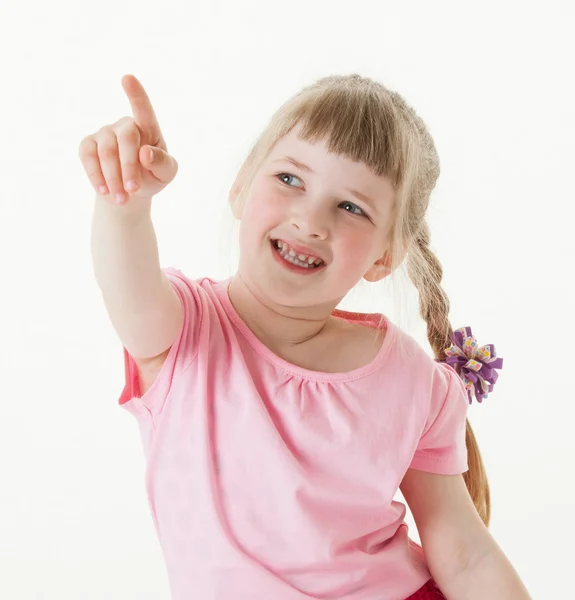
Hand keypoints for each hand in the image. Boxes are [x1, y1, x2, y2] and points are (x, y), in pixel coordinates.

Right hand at [78, 74, 178, 204]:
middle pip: (126, 138)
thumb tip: (145, 153)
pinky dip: (96, 175)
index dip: (136, 95)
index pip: (144, 110)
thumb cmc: (153, 177)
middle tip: (133, 190)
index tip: (127, 78)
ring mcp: (105, 133)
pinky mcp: (88, 144)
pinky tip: (104, 190)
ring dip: (113, 177)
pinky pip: (87, 156)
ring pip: (105, 150)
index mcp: (149, 128)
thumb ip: (163, 163)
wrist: (130, 192)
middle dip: (129, 166)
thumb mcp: (166, 174)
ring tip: (122, 199)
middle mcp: (125, 125)